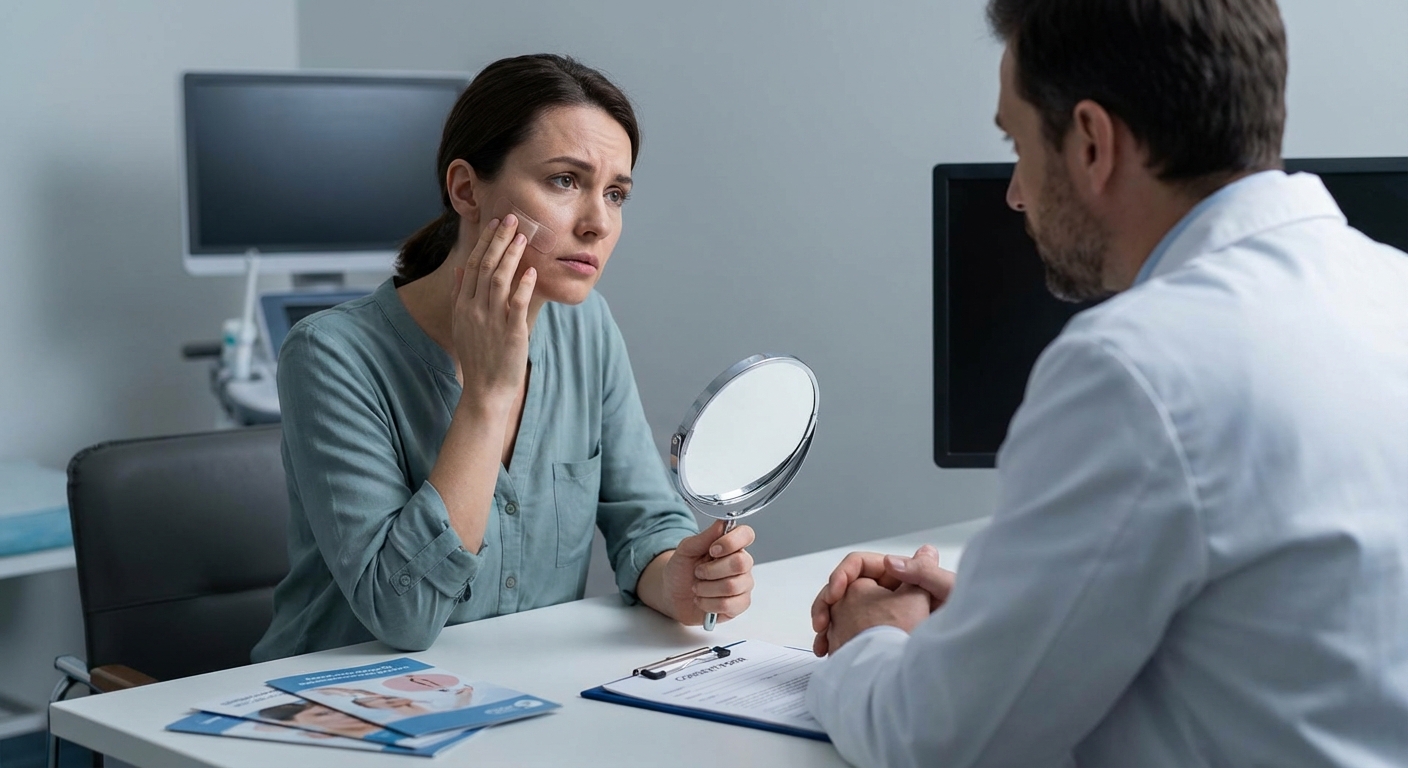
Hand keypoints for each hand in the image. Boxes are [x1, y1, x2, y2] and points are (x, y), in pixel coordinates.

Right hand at [451, 215, 536, 406]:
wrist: (485, 390)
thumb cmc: (478, 357)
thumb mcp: (461, 324)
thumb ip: (459, 296)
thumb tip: (458, 270)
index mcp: (463, 305)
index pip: (472, 265)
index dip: (484, 241)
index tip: (495, 223)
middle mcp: (475, 310)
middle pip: (486, 266)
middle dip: (499, 240)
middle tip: (512, 218)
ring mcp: (492, 321)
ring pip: (500, 280)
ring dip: (512, 255)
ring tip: (523, 236)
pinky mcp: (511, 334)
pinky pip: (517, 305)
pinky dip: (524, 286)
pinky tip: (532, 270)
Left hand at [660, 520, 755, 624]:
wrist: (672, 594)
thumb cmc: (681, 570)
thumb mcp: (686, 550)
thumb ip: (704, 537)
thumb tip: (723, 522)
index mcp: (731, 545)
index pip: (746, 535)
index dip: (731, 542)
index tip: (712, 550)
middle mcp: (741, 563)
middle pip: (741, 563)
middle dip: (711, 570)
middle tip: (698, 572)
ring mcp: (743, 584)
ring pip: (733, 586)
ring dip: (706, 589)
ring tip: (697, 588)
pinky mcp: (739, 604)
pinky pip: (730, 605)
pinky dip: (709, 604)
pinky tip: (702, 600)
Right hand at [811, 544, 953, 655]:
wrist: (964, 651)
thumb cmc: (963, 617)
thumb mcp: (947, 589)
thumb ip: (922, 572)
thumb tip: (889, 561)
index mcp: (898, 575)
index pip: (859, 566)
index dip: (842, 575)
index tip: (835, 593)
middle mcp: (887, 593)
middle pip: (844, 589)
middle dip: (826, 603)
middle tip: (820, 622)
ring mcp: (880, 615)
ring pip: (842, 612)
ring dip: (826, 623)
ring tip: (821, 643)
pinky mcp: (878, 636)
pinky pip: (848, 633)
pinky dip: (835, 641)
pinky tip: (830, 652)